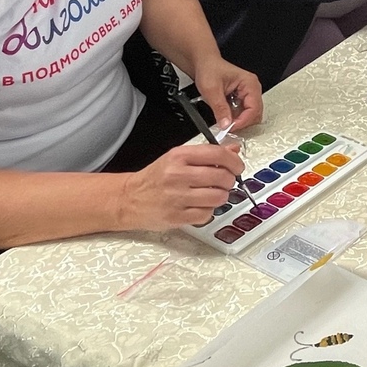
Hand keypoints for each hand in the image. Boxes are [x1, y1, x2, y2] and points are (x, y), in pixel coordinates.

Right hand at [120, 143, 244, 229]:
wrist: (129, 199)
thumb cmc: (156, 177)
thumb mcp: (178, 158)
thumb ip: (207, 153)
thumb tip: (233, 149)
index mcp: (179, 156)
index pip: (217, 154)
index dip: (234, 161)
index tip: (238, 166)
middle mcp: (177, 175)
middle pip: (222, 177)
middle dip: (229, 181)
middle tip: (224, 182)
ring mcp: (176, 197)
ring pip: (218, 197)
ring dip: (220, 197)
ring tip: (212, 194)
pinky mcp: (176, 217)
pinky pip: (206, 215)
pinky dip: (207, 211)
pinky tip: (199, 206)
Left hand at [192, 55, 262, 130]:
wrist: (203, 63)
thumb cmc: (209, 69)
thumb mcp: (212, 90)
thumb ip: (220, 108)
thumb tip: (226, 124)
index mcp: (249, 83)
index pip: (254, 108)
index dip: (243, 120)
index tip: (231, 127)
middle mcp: (252, 88)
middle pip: (255, 113)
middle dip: (242, 122)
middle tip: (227, 127)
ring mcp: (248, 93)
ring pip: (250, 115)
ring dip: (238, 120)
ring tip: (225, 121)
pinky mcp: (242, 98)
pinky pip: (243, 112)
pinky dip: (235, 117)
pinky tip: (225, 116)